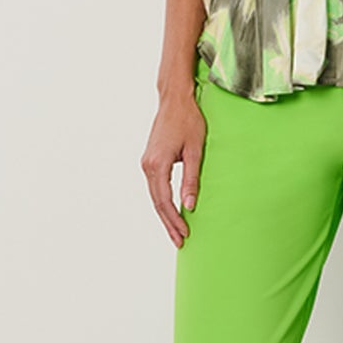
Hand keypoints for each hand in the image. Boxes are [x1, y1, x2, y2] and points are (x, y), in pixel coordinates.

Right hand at [142, 92, 206, 248]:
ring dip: (165, 215)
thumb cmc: (188, 120)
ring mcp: (147, 163)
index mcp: (157, 164)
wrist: (175, 99)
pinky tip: (171, 211)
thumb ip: (192, 179)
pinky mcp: (150, 160)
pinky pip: (155, 187)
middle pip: (157, 202)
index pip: (165, 201)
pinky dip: (163, 201)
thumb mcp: (195, 150)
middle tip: (180, 242)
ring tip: (176, 232)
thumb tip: (190, 205)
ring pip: (155, 196)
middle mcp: (147, 165)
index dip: (175, 220)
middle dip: (169, 223)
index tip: (185, 234)